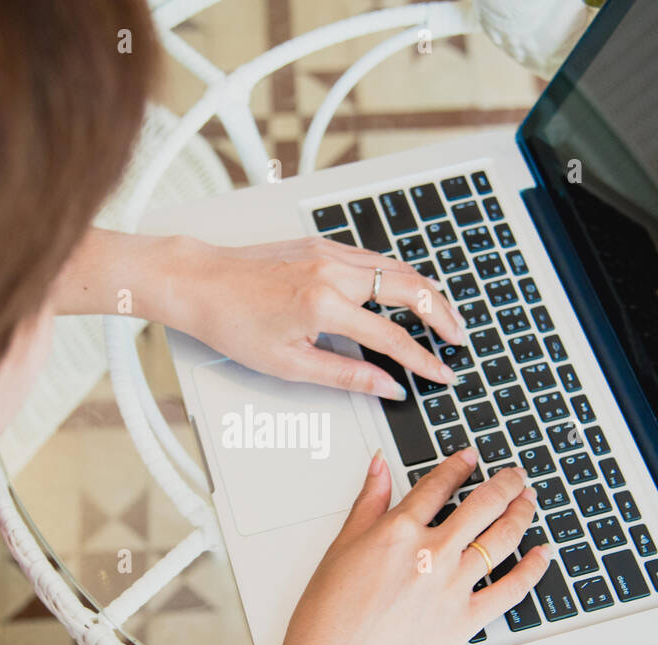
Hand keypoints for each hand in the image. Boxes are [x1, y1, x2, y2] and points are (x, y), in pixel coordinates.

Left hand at [163, 235, 467, 400]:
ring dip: (425, 291)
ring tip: (441, 316)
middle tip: (458, 338)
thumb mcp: (289, 364)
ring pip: (396, 267)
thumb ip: (346, 376)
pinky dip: (399, 274)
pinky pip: (374, 257)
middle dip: (441, 315)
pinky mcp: (321, 243)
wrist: (200, 282)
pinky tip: (405, 289)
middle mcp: (333, 271)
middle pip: (410, 289)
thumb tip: (387, 387)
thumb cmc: (233, 322)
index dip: (424, 360)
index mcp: (325, 305)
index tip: (443, 373)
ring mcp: (329, 252)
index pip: (393, 337)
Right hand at [274, 448, 549, 644]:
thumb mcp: (339, 549)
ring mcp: (454, 587)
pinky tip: (543, 554)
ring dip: (522, 513)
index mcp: (397, 531)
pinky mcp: (466, 620)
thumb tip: (379, 467)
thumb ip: (367, 504)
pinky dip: (533, 568)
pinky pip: (512, 589)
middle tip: (514, 474)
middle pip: (482, 504)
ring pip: (503, 538)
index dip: (458, 466)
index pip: (437, 485)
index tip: (469, 457)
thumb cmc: (327, 621)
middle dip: (504, 483)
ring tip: (529, 501)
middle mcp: (432, 554)